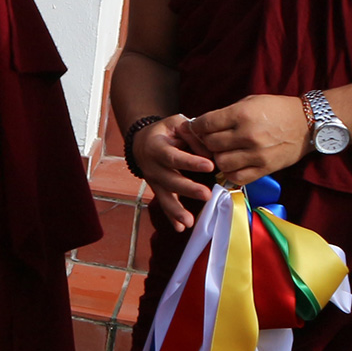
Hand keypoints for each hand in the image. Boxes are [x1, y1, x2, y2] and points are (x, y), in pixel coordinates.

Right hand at [129, 116, 217, 231]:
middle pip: (170, 180)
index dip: (190, 161)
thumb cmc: (165, 132)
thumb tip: (210, 152)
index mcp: (156, 147)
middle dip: (188, 189)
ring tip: (189, 222)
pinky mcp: (158, 190)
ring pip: (164, 197)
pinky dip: (172, 217)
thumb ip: (192, 135)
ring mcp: (154, 181)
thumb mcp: (176, 123)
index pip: (173, 156)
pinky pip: (164, 205)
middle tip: (206, 194)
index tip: (210, 165)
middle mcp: (153, 166)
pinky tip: (181, 228)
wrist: (141, 142)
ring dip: (176, 210)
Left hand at [191, 94, 309, 188]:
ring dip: (218, 158)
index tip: (197, 128)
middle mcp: (248, 135)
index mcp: (242, 114)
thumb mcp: (249, 102)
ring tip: (224, 151)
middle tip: (211, 140)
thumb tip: (200, 125)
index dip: (196, 127)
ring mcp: (257, 154)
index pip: (206, 124)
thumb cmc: (276, 109)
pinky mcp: (265, 168)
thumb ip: (225, 114)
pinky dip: (230, 173)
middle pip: (211, 144)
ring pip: (220, 163)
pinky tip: (234, 164)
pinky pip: (237, 177)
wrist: (307, 123)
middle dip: (206, 142)